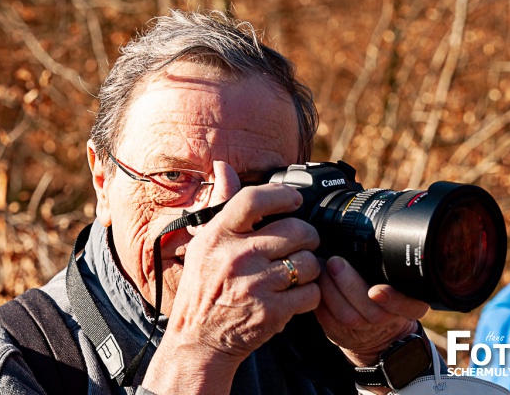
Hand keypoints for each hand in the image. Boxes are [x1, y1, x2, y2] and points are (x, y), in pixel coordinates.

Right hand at [143, 161, 321, 392]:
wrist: (198, 342)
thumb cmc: (202, 290)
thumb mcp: (202, 244)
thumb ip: (220, 206)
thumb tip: (223, 168)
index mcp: (218, 236)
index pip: (254, 199)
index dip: (282, 195)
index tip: (294, 200)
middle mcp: (236, 256)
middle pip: (295, 230)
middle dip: (308, 236)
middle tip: (304, 243)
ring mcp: (255, 284)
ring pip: (309, 262)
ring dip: (311, 267)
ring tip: (298, 272)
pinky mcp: (271, 312)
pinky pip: (311, 293)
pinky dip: (310, 294)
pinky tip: (296, 295)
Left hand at [314, 256, 428, 367]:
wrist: (375, 331)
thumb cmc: (384, 295)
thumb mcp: (398, 280)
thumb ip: (393, 265)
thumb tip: (371, 235)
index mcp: (410, 306)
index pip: (410, 307)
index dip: (394, 300)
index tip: (377, 291)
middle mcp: (388, 322)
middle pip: (372, 311)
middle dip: (349, 284)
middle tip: (335, 262)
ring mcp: (364, 332)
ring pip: (347, 316)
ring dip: (330, 290)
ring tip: (321, 268)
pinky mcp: (341, 335)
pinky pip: (328, 321)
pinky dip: (320, 301)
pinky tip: (315, 283)